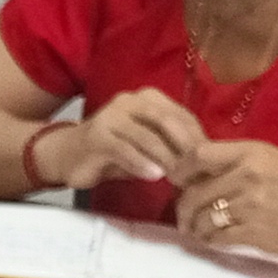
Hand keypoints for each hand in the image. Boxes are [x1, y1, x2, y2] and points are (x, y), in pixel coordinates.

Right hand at [31, 89, 205, 189]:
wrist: (68, 154)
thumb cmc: (116, 152)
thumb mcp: (148, 146)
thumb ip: (172, 147)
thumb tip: (207, 161)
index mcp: (148, 98)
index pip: (182, 116)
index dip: (198, 140)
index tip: (209, 164)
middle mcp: (130, 101)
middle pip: (167, 121)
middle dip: (185, 148)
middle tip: (196, 172)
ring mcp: (111, 116)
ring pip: (147, 136)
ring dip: (166, 159)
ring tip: (178, 179)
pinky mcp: (97, 135)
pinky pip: (124, 149)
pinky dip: (141, 163)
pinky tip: (153, 177)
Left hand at [169, 139, 277, 258]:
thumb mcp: (271, 161)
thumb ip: (235, 162)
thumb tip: (195, 172)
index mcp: (250, 154)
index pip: (198, 155)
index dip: (180, 169)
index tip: (176, 180)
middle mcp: (247, 176)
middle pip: (194, 191)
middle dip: (183, 207)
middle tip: (183, 214)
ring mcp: (250, 206)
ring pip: (202, 217)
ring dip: (194, 227)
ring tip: (195, 230)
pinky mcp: (254, 232)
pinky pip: (217, 237)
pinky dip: (210, 240)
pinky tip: (213, 239)